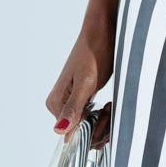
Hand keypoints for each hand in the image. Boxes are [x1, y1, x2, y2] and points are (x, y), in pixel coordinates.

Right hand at [46, 16, 115, 145]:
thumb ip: (74, 107)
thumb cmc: (96, 52)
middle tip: (109, 108)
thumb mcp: (87, 81)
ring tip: (110, 106)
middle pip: (79, 133)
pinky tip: (108, 105)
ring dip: (103, 122)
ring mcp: (70, 100)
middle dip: (99, 126)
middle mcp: (58, 104)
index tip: (104, 114)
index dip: (91, 130)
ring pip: (87, 127)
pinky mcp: (81, 97)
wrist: (103, 31)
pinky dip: (102, 116)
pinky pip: (90, 118)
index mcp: (55, 103)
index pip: (71, 135)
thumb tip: (60, 131)